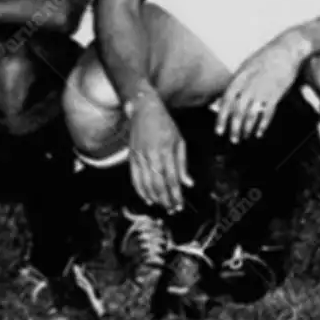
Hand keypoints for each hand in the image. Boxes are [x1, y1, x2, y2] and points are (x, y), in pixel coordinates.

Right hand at [128, 93, 192, 212]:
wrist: (144, 109)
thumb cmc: (165, 124)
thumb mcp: (179, 140)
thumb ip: (183, 163)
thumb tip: (188, 183)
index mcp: (166, 149)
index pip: (172, 178)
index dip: (176, 194)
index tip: (180, 205)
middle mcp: (152, 155)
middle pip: (158, 184)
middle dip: (166, 200)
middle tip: (172, 210)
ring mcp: (139, 156)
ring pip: (146, 184)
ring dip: (155, 198)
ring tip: (162, 206)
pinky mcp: (131, 157)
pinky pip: (135, 178)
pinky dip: (141, 191)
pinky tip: (148, 199)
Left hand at [217, 31, 310, 141]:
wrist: (288, 49)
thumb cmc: (267, 56)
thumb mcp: (247, 65)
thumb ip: (237, 81)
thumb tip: (225, 97)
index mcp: (240, 77)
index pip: (226, 101)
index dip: (221, 117)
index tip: (219, 130)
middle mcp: (249, 85)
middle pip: (237, 111)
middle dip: (234, 128)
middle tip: (233, 139)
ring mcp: (262, 90)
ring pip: (251, 115)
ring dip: (247, 129)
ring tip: (245, 137)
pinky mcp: (276, 94)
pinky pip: (267, 113)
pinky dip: (263, 125)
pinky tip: (260, 132)